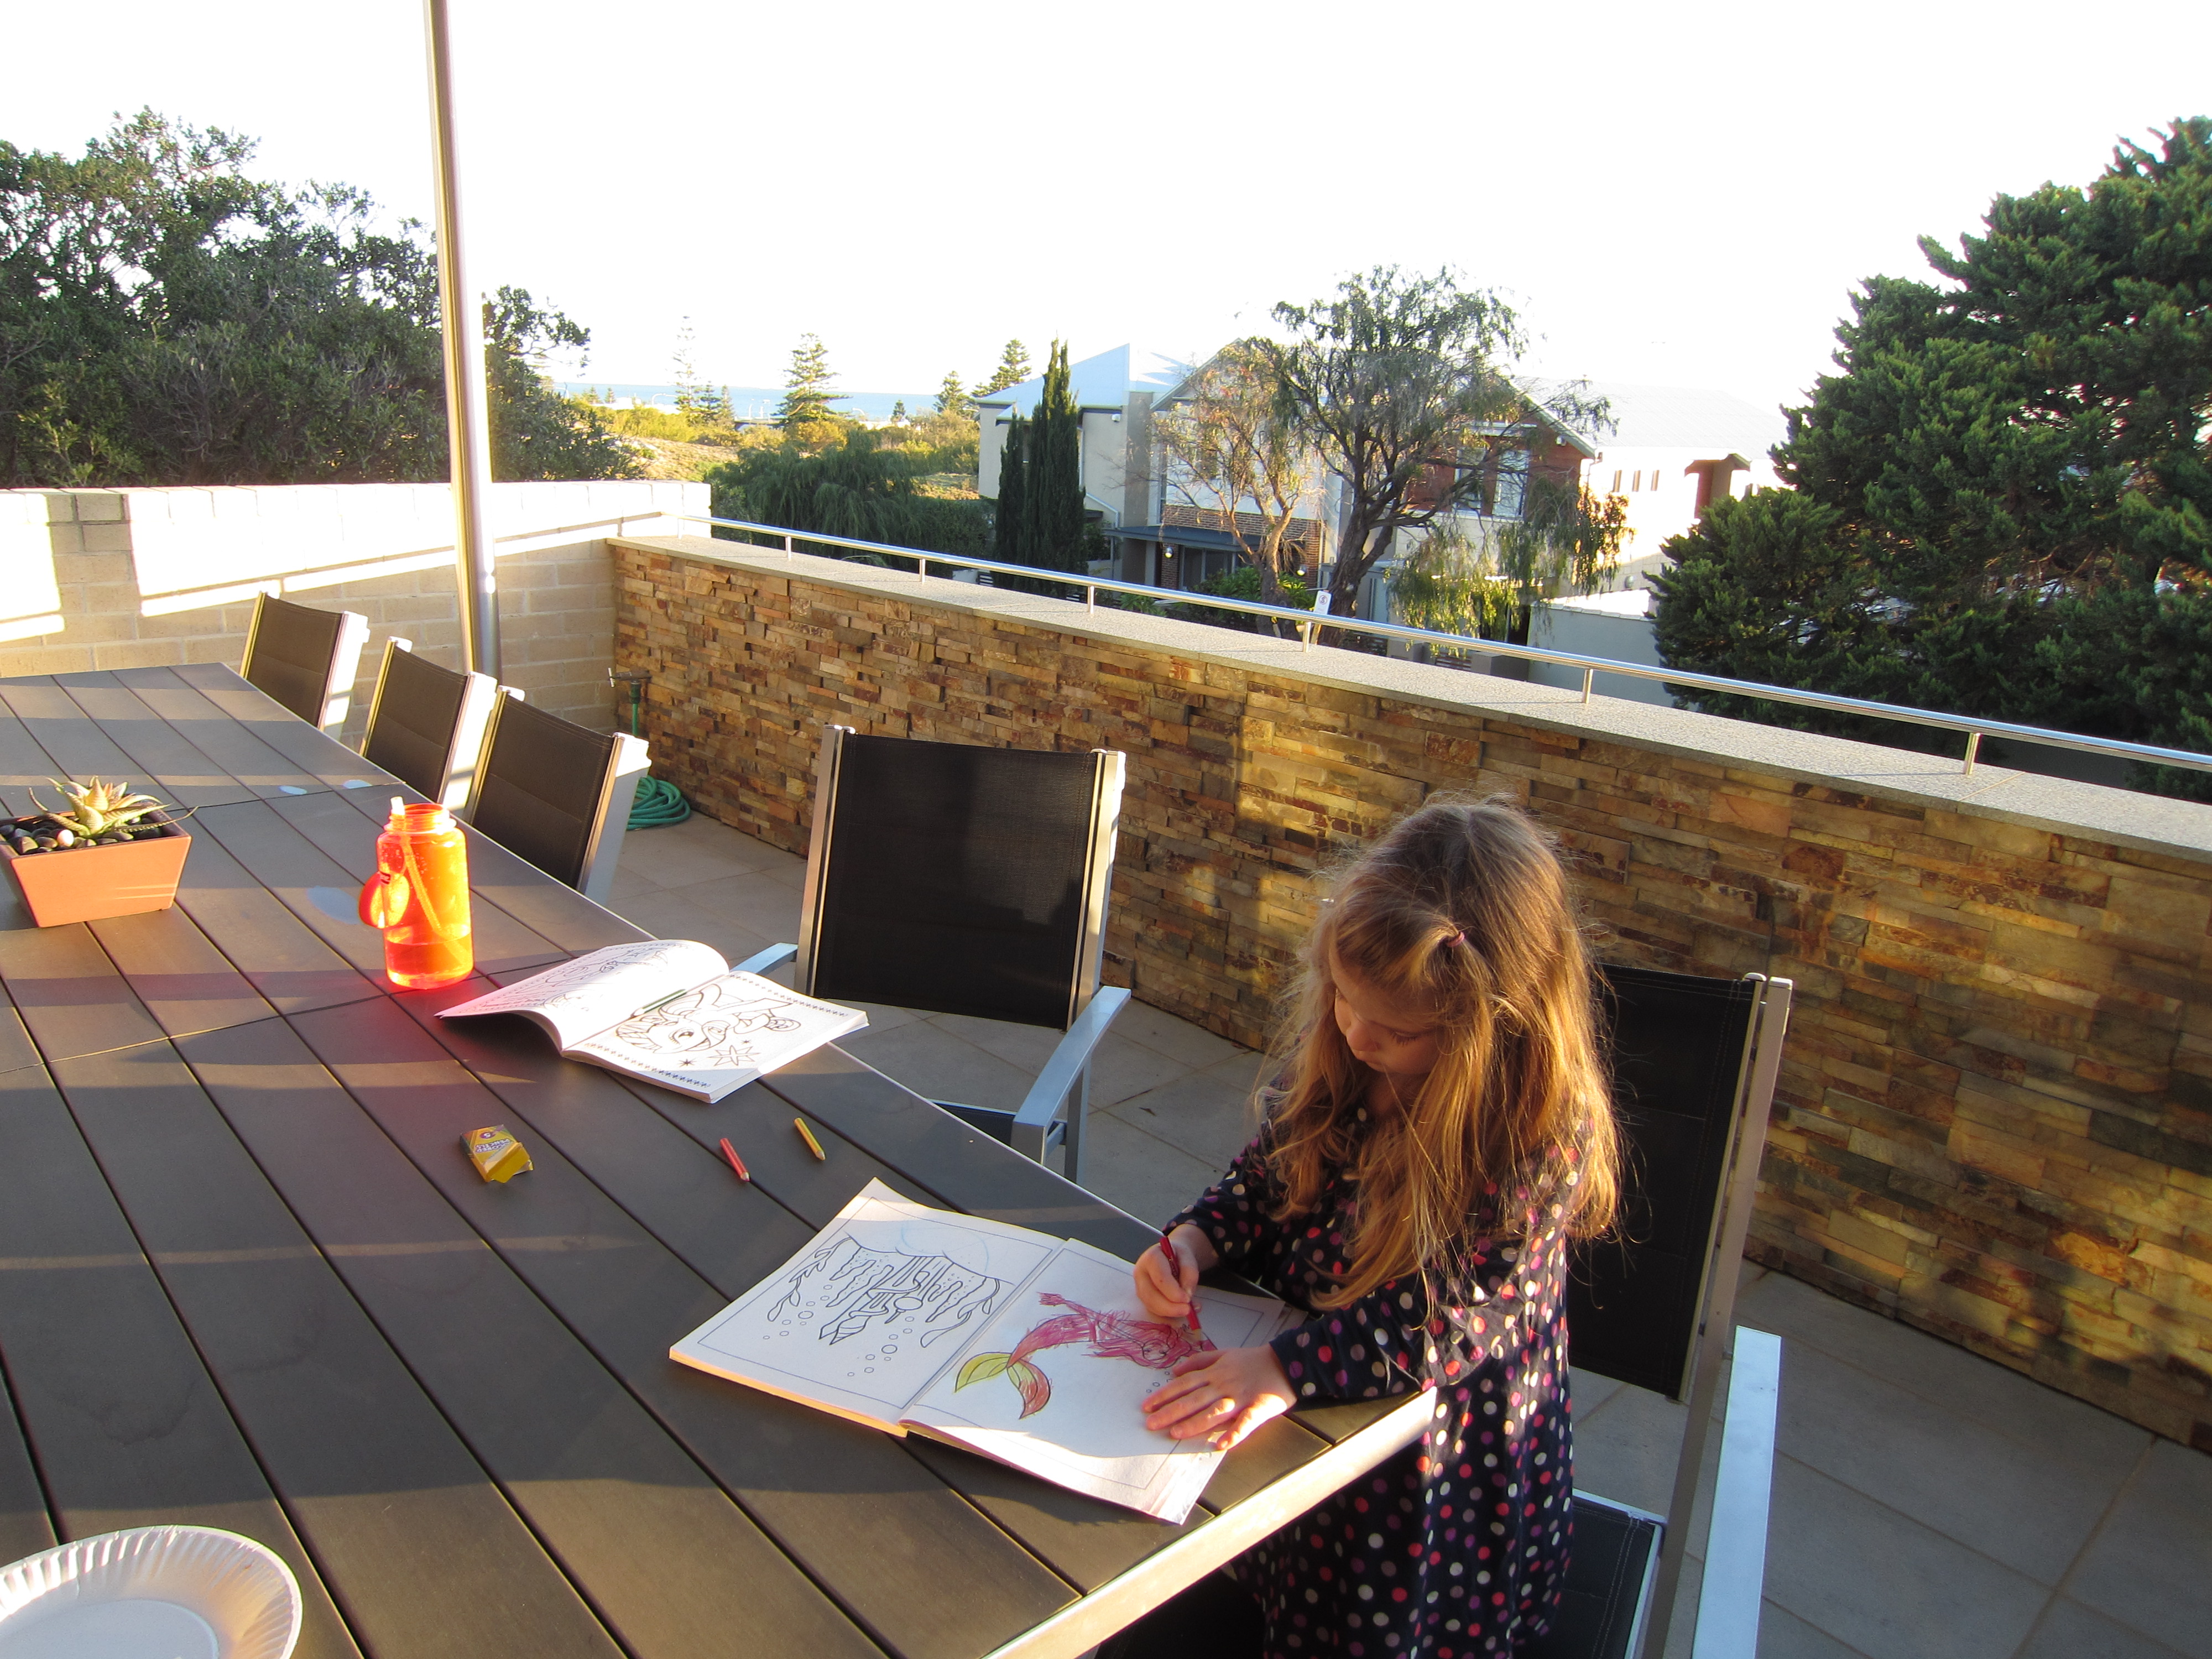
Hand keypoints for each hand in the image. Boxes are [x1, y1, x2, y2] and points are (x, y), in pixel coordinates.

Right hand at [1133, 1225, 1212, 1322]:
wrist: (1170, 1257)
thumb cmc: (1178, 1256)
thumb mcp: (1188, 1258)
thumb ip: (1190, 1274)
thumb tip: (1187, 1294)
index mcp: (1151, 1258)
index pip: (1159, 1278)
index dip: (1173, 1291)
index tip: (1187, 1299)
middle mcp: (1141, 1274)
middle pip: (1150, 1295)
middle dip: (1169, 1307)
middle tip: (1187, 1310)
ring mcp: (1140, 1287)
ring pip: (1151, 1306)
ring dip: (1170, 1312)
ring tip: (1189, 1310)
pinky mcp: (1144, 1299)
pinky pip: (1154, 1310)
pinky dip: (1169, 1314)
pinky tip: (1182, 1310)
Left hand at [1141, 1345, 1293, 1450]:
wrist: (1286, 1362)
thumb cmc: (1253, 1360)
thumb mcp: (1224, 1353)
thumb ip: (1199, 1361)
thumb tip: (1175, 1371)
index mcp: (1215, 1372)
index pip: (1185, 1384)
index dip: (1165, 1395)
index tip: (1147, 1406)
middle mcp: (1224, 1385)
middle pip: (1194, 1399)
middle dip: (1171, 1412)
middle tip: (1151, 1424)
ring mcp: (1241, 1397)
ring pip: (1214, 1411)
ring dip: (1195, 1423)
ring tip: (1176, 1433)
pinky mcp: (1258, 1408)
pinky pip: (1246, 1422)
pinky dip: (1234, 1433)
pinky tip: (1221, 1444)